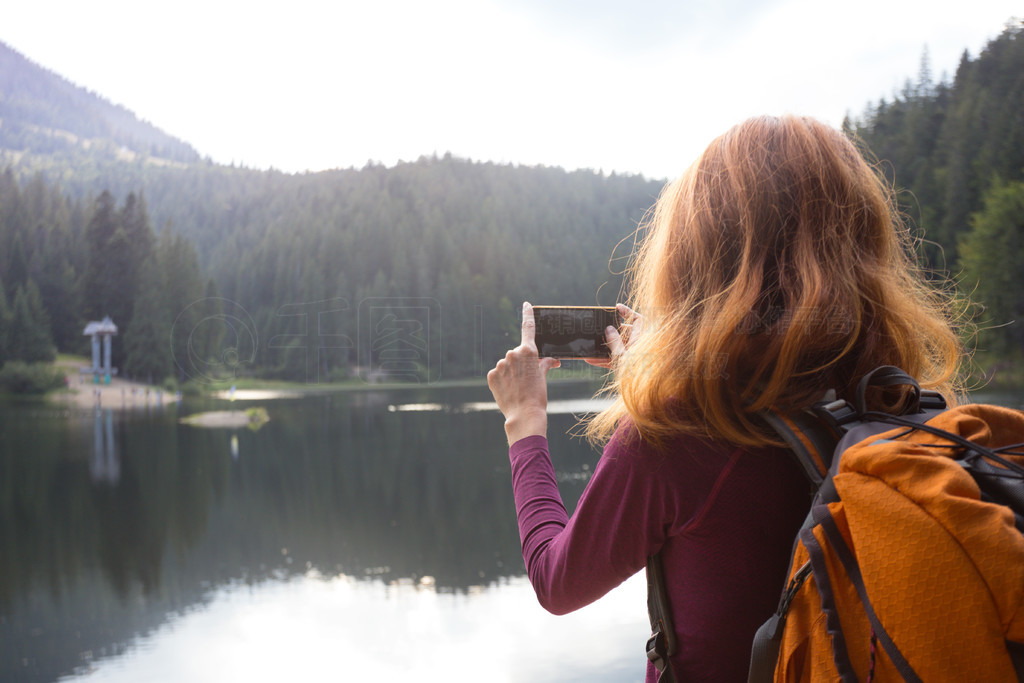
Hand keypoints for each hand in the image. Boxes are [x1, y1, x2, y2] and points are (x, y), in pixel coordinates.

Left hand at [487, 302, 560, 444]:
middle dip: (521, 363)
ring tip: (518, 387)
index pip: (528, 327)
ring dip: (511, 372)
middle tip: (527, 379)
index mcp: (528, 351)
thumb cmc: (537, 395)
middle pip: (517, 354)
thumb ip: (545, 364)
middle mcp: (512, 353)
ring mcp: (500, 364)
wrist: (524, 414)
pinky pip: (498, 374)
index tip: (526, 304)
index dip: (528, 314)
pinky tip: (508, 390)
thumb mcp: (543, 377)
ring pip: (506, 364)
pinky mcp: (491, 375)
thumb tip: (552, 360)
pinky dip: (502, 380)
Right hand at [586, 303, 642, 368]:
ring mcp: (636, 357)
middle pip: (626, 333)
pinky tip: (591, 361)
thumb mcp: (622, 356)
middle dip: (611, 332)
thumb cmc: (637, 374)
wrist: (644, 396)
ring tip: (590, 347)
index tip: (616, 307)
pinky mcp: (631, 368)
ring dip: (605, 348)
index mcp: (644, 339)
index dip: (628, 312)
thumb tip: (608, 328)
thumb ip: (614, 341)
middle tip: (598, 329)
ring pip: (619, 347)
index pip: (638, 319)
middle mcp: (641, 346)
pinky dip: (606, 360)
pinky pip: (618, 360)